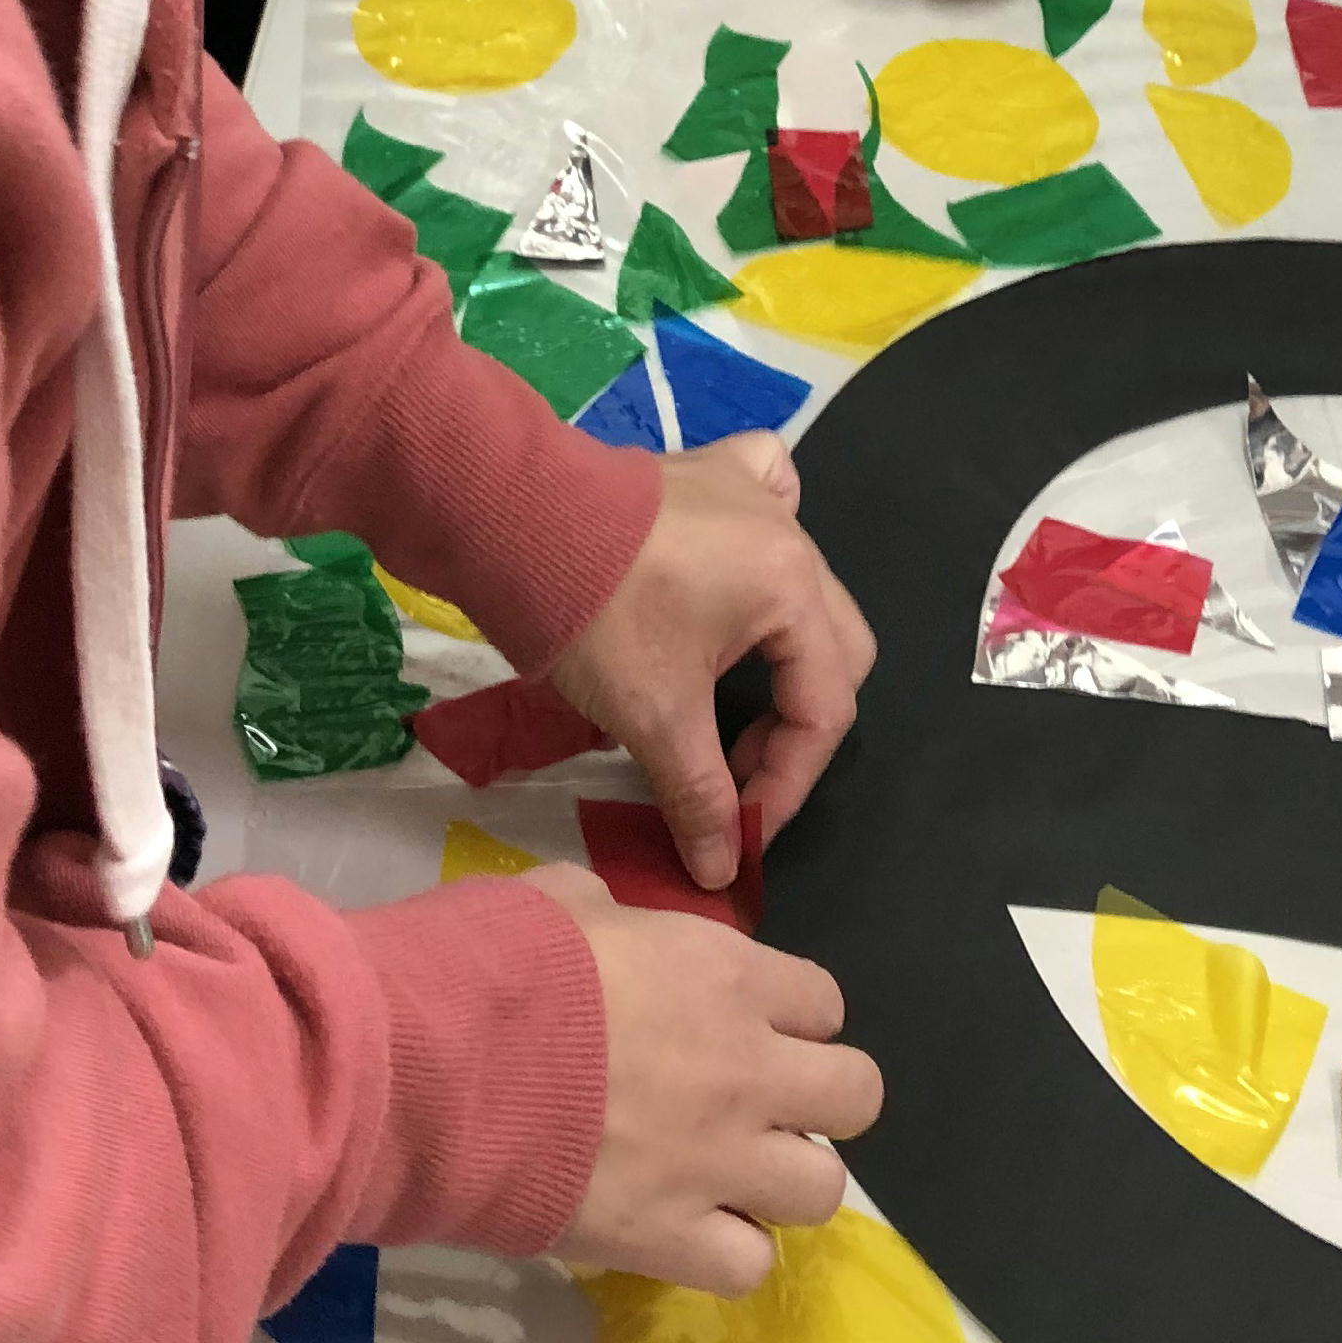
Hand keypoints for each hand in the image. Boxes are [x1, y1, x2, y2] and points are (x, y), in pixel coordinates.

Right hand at [530, 866, 882, 1290]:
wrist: (434, 1062)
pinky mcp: (669, 1238)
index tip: (742, 1025)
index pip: (824, 1001)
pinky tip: (684, 1231)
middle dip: (816, 1100)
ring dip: (781, 1181)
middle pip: (857, 1095)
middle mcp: (746, 1069)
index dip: (789, 1015)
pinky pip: (749, 1266)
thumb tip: (610, 931)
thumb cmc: (493, 962)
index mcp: (725, 975)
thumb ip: (614, 919)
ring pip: (824, 1189)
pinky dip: (727, 1253)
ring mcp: (717, 1161)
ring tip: (725, 1177)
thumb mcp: (562, 899)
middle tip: (751, 1104)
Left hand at [547, 435, 875, 887]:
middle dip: (793, 722)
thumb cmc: (593, 616)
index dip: (788, 782)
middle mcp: (791, 534)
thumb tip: (723, 871)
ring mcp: (751, 492)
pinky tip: (743, 568)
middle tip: (733, 767)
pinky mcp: (708, 471)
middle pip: (832, 646)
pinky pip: (770, 491)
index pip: (825, 707)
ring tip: (728, 695)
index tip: (740, 829)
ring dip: (783, 648)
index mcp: (792, 589)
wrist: (509, 519)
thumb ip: (700, 795)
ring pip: (804, 581)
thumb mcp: (652, 716)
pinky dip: (766, 539)